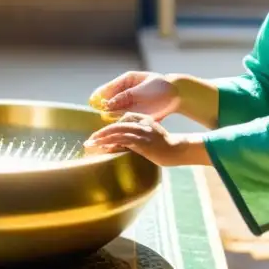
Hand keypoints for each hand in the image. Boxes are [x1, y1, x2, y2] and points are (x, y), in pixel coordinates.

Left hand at [84, 113, 208, 167]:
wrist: (177, 150)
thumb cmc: (163, 145)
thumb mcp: (150, 134)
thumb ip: (136, 135)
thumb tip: (118, 144)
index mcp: (143, 119)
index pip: (121, 120)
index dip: (108, 128)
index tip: (99, 136)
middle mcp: (141, 123)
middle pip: (116, 126)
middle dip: (101, 133)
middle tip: (90, 140)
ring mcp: (142, 133)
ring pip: (117, 133)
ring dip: (103, 139)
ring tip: (92, 144)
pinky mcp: (143, 143)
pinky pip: (124, 142)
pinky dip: (113, 145)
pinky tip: (105, 149)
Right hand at [88, 71, 179, 120]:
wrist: (176, 95)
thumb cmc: (160, 87)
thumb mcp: (142, 90)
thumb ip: (125, 97)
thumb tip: (108, 104)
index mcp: (125, 81)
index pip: (107, 89)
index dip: (98, 97)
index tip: (93, 104)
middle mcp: (124, 93)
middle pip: (108, 102)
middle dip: (102, 110)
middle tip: (98, 116)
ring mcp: (128, 104)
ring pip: (113, 112)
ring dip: (109, 118)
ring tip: (105, 124)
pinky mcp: (134, 114)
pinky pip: (122, 119)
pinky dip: (118, 123)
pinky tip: (115, 128)